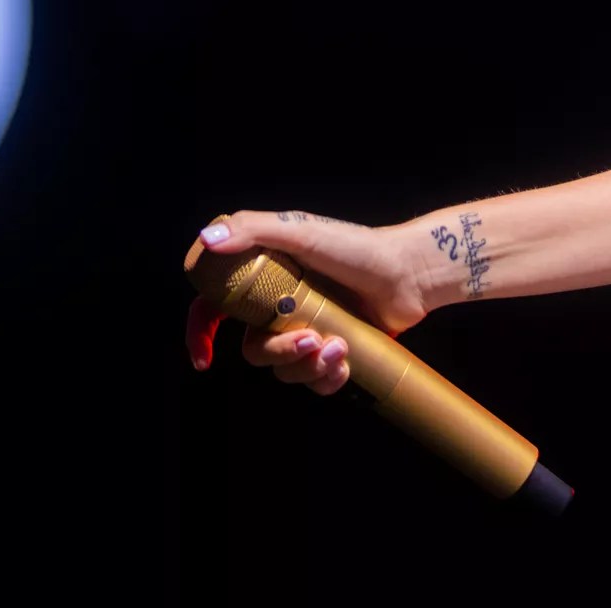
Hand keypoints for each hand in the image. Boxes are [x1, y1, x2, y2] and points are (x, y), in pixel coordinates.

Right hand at [179, 207, 430, 393]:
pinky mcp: (330, 350)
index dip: (201, 331)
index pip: (215, 305)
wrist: (409, 274)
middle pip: (253, 348)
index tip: (204, 356)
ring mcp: (305, 330)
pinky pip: (313, 380)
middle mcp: (280, 306)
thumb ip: (254, 231)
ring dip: (308, 365)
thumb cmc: (357, 248)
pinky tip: (347, 360)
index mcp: (264, 276)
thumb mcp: (303, 231)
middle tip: (309, 341)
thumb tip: (206, 242)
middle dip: (278, 352)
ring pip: (283, 369)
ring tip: (340, 346)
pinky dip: (327, 376)